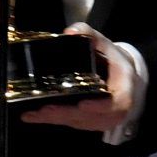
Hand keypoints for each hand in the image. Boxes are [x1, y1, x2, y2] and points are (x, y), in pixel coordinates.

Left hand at [20, 23, 134, 131]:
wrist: (122, 78)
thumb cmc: (113, 61)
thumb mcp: (106, 44)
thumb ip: (88, 34)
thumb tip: (69, 32)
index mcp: (124, 92)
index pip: (114, 104)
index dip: (98, 107)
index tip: (82, 104)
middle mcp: (113, 112)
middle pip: (89, 117)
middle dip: (66, 113)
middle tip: (45, 109)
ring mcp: (100, 120)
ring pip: (77, 122)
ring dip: (55, 119)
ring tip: (34, 113)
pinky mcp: (88, 124)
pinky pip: (70, 123)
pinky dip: (52, 120)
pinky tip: (33, 116)